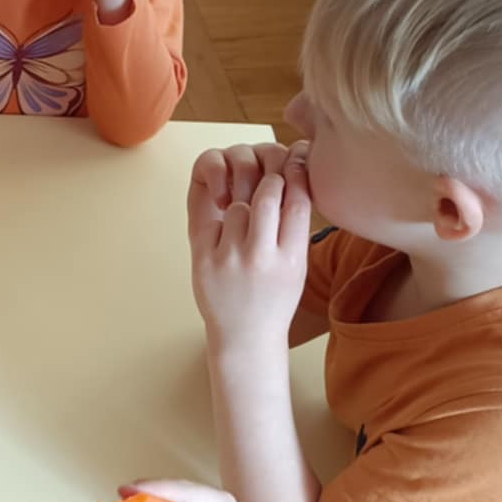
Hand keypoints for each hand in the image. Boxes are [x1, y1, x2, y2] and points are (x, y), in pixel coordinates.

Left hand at [188, 141, 312, 347]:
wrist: (245, 337)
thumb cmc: (275, 297)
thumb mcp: (298, 265)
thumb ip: (295, 225)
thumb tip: (290, 173)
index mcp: (293, 258)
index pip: (298, 201)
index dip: (297, 175)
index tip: (294, 164)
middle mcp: (261, 257)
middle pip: (268, 193)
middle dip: (269, 181)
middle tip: (269, 183)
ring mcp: (229, 258)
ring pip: (238, 204)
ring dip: (243, 203)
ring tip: (247, 221)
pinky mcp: (203, 259)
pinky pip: (212, 216)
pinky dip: (221, 216)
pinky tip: (227, 225)